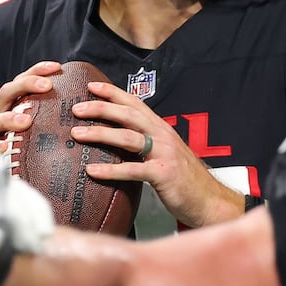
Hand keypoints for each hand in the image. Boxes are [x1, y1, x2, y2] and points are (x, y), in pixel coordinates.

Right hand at [0, 60, 64, 155]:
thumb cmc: (22, 152)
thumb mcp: (33, 132)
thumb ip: (46, 118)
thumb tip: (80, 106)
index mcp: (6, 107)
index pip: (20, 83)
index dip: (37, 71)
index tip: (57, 67)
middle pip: (5, 93)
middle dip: (25, 85)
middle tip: (47, 86)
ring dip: (9, 119)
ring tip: (26, 121)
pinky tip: (3, 147)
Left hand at [71, 82, 243, 226]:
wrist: (209, 199)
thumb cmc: (183, 178)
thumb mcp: (164, 153)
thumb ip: (145, 143)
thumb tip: (117, 139)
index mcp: (161, 128)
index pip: (135, 104)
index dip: (113, 93)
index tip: (91, 86)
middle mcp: (162, 136)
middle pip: (128, 115)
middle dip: (101, 108)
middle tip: (77, 108)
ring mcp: (164, 153)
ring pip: (128, 138)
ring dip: (100, 134)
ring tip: (78, 134)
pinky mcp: (163, 174)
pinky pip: (132, 169)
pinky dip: (110, 170)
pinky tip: (92, 171)